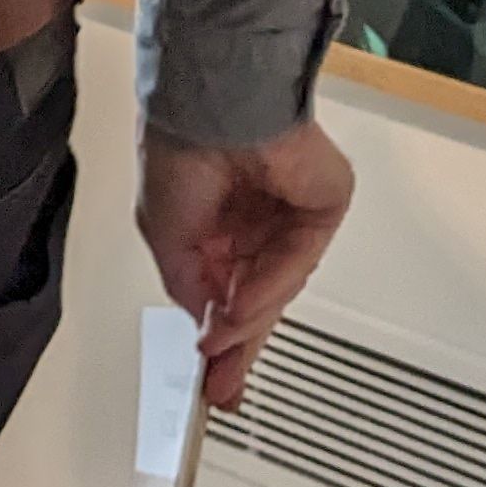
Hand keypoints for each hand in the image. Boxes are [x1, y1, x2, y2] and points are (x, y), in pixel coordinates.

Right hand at [138, 118, 355, 406]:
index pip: (224, 291)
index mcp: (215, 223)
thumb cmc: (180, 144)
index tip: (211, 379)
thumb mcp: (164, 233)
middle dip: (239, 345)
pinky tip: (245, 302)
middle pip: (255, 297)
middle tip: (226, 386)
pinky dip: (270, 285)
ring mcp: (290, 215)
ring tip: (225, 339)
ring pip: (276, 284)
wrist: (214, 100)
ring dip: (249, 315)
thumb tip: (206, 329)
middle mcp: (254, 221)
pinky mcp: (322, 206)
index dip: (217, 338)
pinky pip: (298, 258)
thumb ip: (188, 287)